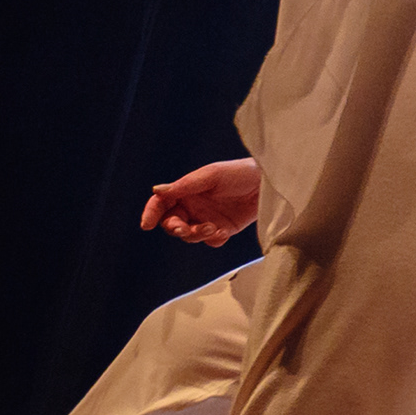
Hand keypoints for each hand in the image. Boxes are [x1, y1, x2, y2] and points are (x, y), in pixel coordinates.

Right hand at [139, 157, 261, 244]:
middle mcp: (194, 206)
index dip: (151, 213)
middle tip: (186, 229)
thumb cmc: (240, 172)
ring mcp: (208, 218)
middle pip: (172, 224)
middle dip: (176, 229)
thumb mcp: (212, 175)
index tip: (147, 225)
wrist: (269, 183)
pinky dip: (213, 240)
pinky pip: (210, 242)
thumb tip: (157, 191)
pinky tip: (223, 232)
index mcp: (186, 191)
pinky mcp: (224, 229)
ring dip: (196, 235)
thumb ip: (185, 185)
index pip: (161, 203)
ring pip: (189, 235)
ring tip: (213, 228)